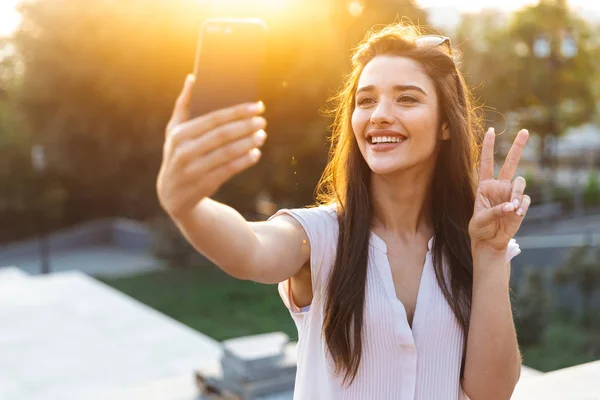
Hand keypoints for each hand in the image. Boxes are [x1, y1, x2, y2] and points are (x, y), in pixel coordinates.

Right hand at [157, 74, 266, 219]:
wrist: (172, 194)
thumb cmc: (178, 154)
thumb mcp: (175, 132)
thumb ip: (183, 105)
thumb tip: (193, 78)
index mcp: (178, 134)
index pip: (213, 119)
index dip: (238, 112)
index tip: (258, 106)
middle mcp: (184, 151)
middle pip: (222, 135)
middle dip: (246, 126)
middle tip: (262, 120)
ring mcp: (194, 170)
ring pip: (228, 153)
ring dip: (248, 143)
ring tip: (262, 135)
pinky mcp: (204, 184)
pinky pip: (229, 169)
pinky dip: (245, 161)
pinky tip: (256, 153)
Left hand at [468, 128, 529, 253]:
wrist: (489, 241)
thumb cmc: (479, 229)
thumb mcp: (480, 220)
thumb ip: (494, 211)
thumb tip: (511, 206)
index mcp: (484, 186)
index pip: (486, 162)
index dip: (488, 147)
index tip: (491, 130)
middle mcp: (499, 186)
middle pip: (510, 163)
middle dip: (518, 147)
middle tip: (525, 131)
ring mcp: (511, 194)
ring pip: (520, 182)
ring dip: (517, 193)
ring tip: (513, 208)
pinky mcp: (521, 204)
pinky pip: (525, 199)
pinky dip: (521, 205)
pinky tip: (516, 214)